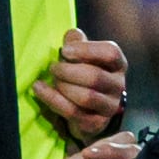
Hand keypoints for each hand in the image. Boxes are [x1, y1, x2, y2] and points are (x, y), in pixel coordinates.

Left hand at [32, 28, 128, 142]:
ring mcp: (109, 107)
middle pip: (95, 77)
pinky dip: (52, 99)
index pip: (110, 53)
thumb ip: (77, 43)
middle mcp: (118, 86)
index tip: (64, 50)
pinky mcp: (96, 124)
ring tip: (52, 79)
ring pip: (86, 96)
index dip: (86, 50)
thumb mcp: (81, 56)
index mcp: (118, 65)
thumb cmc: (83, 75)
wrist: (87, 111)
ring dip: (63, 86)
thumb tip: (72, 35)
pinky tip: (39, 88)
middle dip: (68, 71)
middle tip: (53, 67)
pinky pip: (73, 112)